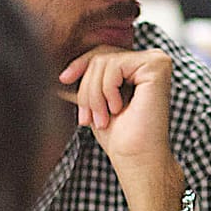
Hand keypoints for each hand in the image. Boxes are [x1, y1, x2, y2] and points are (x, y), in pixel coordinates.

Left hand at [59, 45, 172, 162]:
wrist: (136, 157)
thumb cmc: (120, 135)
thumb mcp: (97, 99)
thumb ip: (87, 78)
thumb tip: (53, 62)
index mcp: (141, 66)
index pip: (102, 53)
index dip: (79, 66)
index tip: (63, 81)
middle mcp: (154, 60)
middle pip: (101, 55)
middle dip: (87, 88)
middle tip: (89, 117)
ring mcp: (158, 62)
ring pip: (104, 61)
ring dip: (95, 94)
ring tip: (102, 118)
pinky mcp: (157, 67)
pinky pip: (114, 65)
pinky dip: (107, 90)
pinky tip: (118, 109)